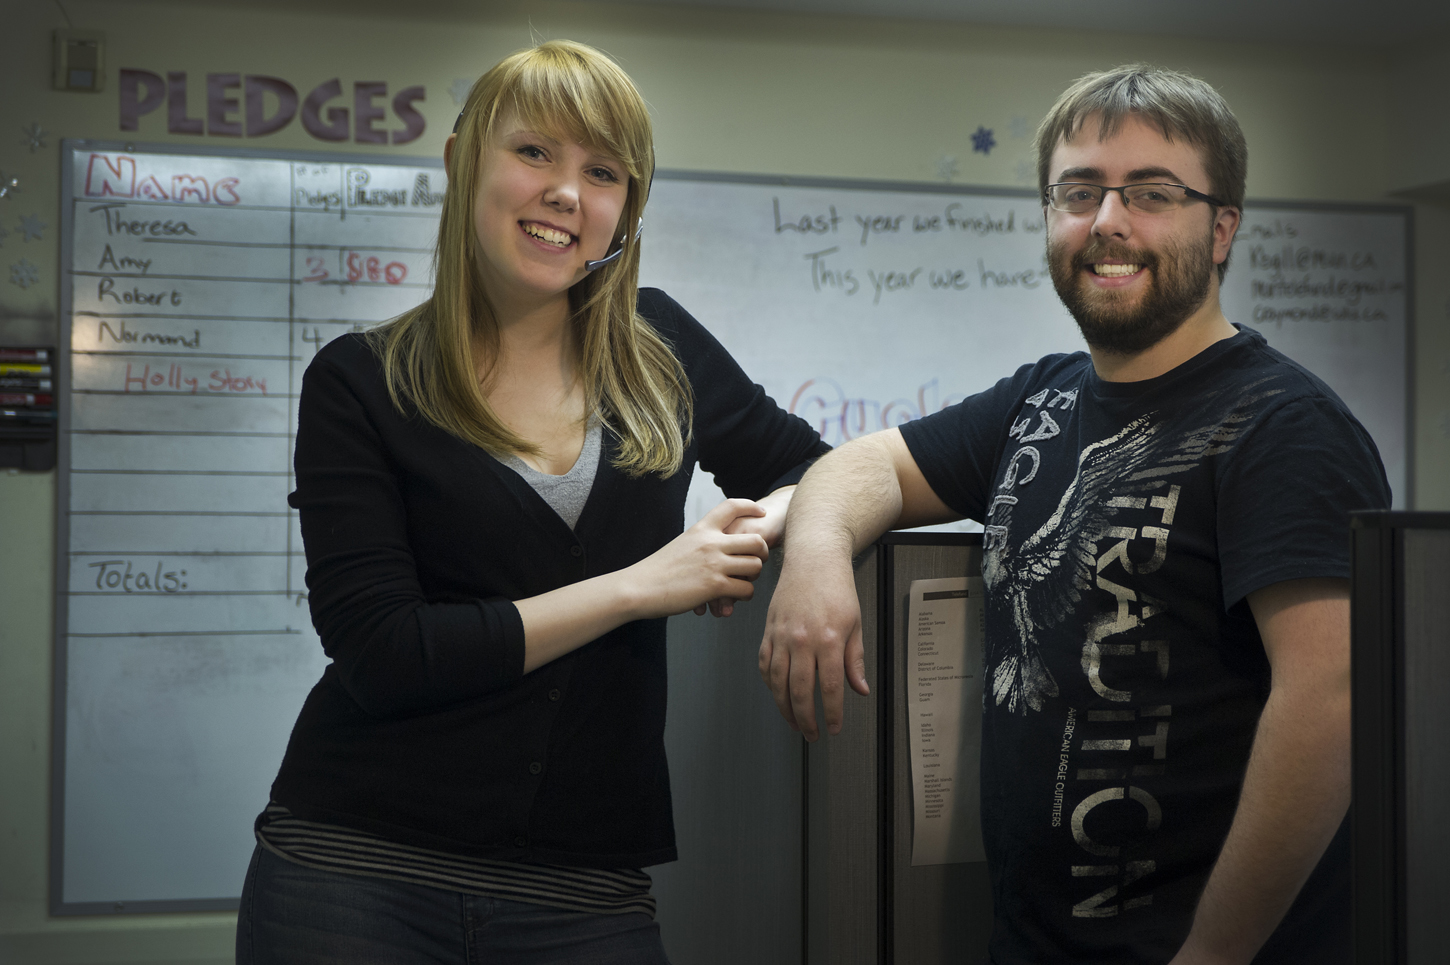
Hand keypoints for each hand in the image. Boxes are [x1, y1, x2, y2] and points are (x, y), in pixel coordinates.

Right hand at [627, 498, 768, 619]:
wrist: (639, 586)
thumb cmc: (656, 570)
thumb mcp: (681, 545)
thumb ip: (701, 544)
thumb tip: (716, 549)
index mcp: (701, 529)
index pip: (732, 506)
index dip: (751, 506)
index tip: (762, 512)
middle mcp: (711, 542)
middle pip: (756, 540)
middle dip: (761, 553)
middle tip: (755, 562)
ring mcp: (714, 563)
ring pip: (755, 566)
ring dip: (753, 577)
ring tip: (743, 583)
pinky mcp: (714, 586)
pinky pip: (746, 590)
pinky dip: (744, 595)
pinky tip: (734, 597)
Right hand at [757, 546, 868, 739]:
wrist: (813, 558)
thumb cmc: (836, 586)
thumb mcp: (855, 623)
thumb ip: (855, 660)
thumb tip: (860, 688)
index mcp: (829, 640)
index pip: (830, 688)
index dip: (832, 714)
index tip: (834, 727)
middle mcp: (802, 640)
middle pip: (800, 692)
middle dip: (806, 720)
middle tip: (812, 734)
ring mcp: (782, 636)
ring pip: (778, 683)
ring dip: (785, 708)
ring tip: (794, 722)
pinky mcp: (769, 631)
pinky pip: (764, 664)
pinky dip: (769, 684)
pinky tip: (776, 693)